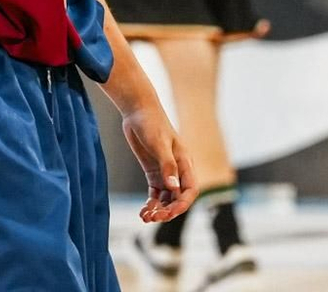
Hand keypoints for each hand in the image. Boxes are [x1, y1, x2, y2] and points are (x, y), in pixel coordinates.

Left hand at [120, 105, 194, 222]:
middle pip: (178, 198)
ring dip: (158, 210)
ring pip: (166, 198)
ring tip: (145, 218)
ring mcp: (165, 171)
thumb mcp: (159, 144)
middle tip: (153, 218)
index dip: (182, 204)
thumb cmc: (152, 123)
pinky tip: (143, 212)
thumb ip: (167, 166)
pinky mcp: (153, 171)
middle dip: (168, 210)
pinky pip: (155, 193)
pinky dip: (151, 204)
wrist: (138, 110)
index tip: (169, 214)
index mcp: (185, 162)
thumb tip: (173, 188)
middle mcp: (178, 169)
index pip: (190, 190)